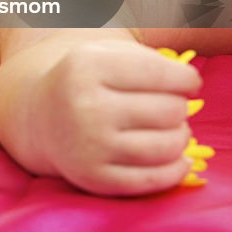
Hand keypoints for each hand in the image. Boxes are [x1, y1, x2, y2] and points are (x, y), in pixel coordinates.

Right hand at [25, 39, 200, 195]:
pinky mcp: (95, 178)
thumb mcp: (105, 52)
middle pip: (170, 110)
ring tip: (168, 128)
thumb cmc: (87, 80)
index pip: (162, 73)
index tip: (187, 82)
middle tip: (166, 106)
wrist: (41, 117)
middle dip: (178, 107)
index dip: (186, 78)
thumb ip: (149, 56)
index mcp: (85, 66)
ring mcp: (89, 145)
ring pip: (169, 146)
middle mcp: (84, 106)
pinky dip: (176, 168)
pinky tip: (174, 156)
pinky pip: (157, 179)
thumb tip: (190, 82)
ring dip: (180, 137)